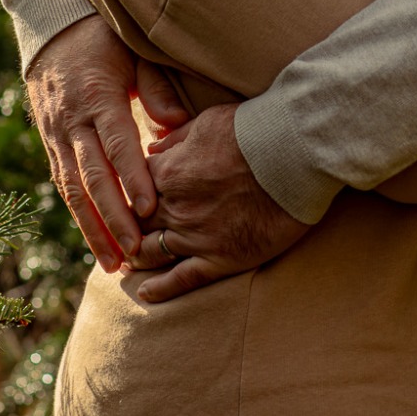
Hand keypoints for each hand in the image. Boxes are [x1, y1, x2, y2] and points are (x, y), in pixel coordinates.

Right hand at [25, 16, 188, 268]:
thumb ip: (155, 87)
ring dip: (92, 228)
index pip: (116, 144)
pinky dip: (79, 215)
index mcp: (96, 95)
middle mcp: (72, 120)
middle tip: (136, 250)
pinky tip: (95, 241)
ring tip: (113, 263)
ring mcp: (56, 134)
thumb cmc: (107, 38)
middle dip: (113, 217)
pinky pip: (63, 185)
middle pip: (92, 176)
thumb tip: (176, 125)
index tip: (152, 208)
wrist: (54, 27)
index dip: (133, 177)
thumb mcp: (133, 51)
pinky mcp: (50, 143)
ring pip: (72, 189)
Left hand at [125, 104, 309, 302]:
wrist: (295, 154)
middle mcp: (174, 206)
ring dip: (137, 258)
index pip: (133, 187)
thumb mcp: (207, 121)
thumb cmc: (254, 130)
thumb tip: (152, 148)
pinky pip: (181, 280)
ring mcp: (195, 236)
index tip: (128, 200)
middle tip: (121, 236)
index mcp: (169, 171)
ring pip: (151, 253)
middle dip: (127, 229)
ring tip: (130, 264)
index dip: (129, 194)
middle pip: (136, 223)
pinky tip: (148, 294)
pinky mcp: (220, 258)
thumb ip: (176, 138)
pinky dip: (161, 289)